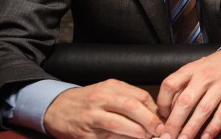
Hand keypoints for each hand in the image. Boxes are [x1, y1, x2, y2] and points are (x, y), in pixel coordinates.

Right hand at [44, 79, 162, 137]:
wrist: (56, 107)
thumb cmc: (88, 99)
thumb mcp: (108, 91)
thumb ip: (129, 98)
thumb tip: (154, 113)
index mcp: (111, 87)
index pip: (139, 96)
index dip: (154, 109)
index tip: (163, 119)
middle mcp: (100, 99)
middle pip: (130, 107)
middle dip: (148, 120)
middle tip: (159, 130)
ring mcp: (91, 117)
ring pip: (118, 124)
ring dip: (136, 133)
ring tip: (147, 136)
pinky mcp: (84, 134)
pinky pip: (106, 138)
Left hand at [157, 47, 220, 138]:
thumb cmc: (213, 66)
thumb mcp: (195, 69)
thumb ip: (182, 86)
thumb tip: (168, 111)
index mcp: (192, 69)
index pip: (170, 85)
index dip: (163, 102)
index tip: (162, 115)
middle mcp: (205, 77)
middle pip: (186, 101)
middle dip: (175, 122)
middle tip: (167, 137)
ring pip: (203, 110)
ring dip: (191, 128)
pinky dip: (213, 128)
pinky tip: (205, 137)